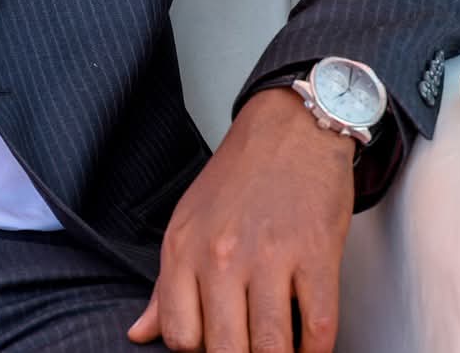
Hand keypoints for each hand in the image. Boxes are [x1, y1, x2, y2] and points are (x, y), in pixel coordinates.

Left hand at [130, 87, 354, 352]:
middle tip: (252, 350)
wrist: (291, 128)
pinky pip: (319, 326)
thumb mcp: (187, 223)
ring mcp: (270, 256)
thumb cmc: (239, 177)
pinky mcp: (316, 254)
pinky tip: (312, 344)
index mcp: (184, 250)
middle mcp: (221, 256)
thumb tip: (140, 333)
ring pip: (272, 347)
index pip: (181, 337)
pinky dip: (317, 349)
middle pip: (226, 351)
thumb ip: (165, 285)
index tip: (219, 346)